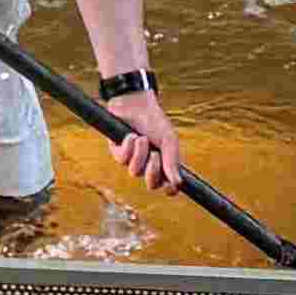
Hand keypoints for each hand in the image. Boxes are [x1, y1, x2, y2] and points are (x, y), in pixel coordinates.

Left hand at [99, 81, 188, 196]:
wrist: (136, 104)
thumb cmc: (154, 122)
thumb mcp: (168, 141)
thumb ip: (172, 162)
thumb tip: (178, 183)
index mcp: (164, 164)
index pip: (167, 185)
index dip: (169, 190)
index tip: (171, 186)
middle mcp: (148, 165)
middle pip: (151, 185)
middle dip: (153, 171)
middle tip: (155, 154)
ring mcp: (132, 161)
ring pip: (135, 172)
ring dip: (140, 154)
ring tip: (142, 138)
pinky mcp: (118, 153)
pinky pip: (122, 160)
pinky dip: (129, 147)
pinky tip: (132, 135)